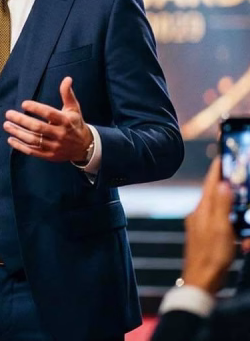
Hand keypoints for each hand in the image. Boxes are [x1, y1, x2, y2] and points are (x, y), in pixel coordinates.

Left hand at [3, 77, 92, 161]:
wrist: (84, 146)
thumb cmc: (75, 123)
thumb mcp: (74, 108)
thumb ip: (67, 94)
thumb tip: (67, 78)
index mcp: (65, 121)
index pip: (49, 114)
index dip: (36, 108)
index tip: (23, 103)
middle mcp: (60, 134)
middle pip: (38, 127)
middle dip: (21, 120)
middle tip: (9, 114)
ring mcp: (54, 146)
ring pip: (33, 140)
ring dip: (18, 133)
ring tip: (6, 125)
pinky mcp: (50, 156)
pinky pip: (32, 152)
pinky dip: (20, 146)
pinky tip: (10, 139)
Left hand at [182, 157, 234, 294]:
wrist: (200, 280)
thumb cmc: (211, 256)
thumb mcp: (220, 229)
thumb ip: (222, 205)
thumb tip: (223, 183)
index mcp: (202, 210)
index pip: (210, 183)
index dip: (217, 169)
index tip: (224, 156)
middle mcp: (199, 214)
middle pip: (214, 193)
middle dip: (225, 185)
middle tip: (235, 176)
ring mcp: (200, 225)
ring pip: (217, 208)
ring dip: (229, 204)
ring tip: (237, 198)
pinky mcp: (205, 236)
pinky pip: (219, 222)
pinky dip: (229, 220)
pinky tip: (236, 227)